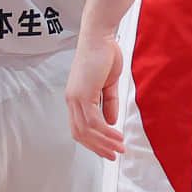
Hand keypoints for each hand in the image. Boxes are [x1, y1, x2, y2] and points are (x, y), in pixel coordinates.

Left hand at [66, 29, 126, 158]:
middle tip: (113, 155)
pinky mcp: (83, 94)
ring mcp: (75, 97)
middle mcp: (72, 100)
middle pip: (80, 134)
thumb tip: (111, 122)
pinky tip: (117, 135)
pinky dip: (105, 131)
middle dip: (98, 148)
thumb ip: (108, 103)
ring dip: (104, 142)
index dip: (93, 141)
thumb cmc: (104, 55)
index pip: (80, 128)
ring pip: (86, 130)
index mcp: (76, 98)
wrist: (100, 37)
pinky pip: (93, 120)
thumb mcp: (109, 84)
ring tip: (119, 148)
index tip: (108, 149)